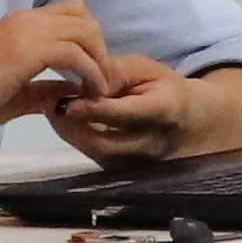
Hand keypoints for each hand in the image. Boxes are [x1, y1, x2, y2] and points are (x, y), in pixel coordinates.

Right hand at [0, 0, 108, 140]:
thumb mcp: (18, 95)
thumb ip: (45, 89)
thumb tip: (73, 91)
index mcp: (21, 26)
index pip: (71, 15)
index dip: (89, 42)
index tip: (92, 76)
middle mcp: (26, 20)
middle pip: (84, 17)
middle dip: (100, 50)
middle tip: (101, 84)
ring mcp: (26, 31)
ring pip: (85, 30)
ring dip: (99, 62)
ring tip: (98, 92)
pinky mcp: (26, 49)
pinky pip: (75, 53)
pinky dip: (90, 73)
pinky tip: (87, 95)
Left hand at [55, 51, 222, 163]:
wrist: (192, 123)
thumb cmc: (165, 89)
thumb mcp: (146, 69)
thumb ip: (115, 72)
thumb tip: (84, 84)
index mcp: (165, 112)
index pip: (125, 115)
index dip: (94, 110)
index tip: (67, 101)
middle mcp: (153, 144)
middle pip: (105, 143)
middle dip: (72, 126)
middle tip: (49, 103)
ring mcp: (140, 164)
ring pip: (97, 155)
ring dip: (70, 133)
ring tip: (51, 108)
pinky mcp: (126, 173)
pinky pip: (96, 158)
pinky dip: (77, 140)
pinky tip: (66, 121)